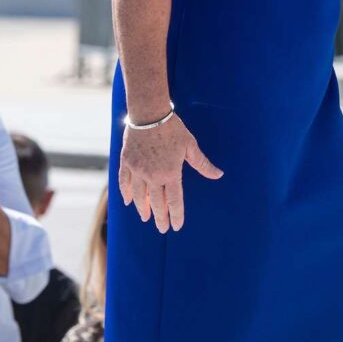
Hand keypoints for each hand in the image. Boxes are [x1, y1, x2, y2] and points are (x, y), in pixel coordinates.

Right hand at [118, 111, 222, 233]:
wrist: (149, 113)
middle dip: (160, 217)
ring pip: (139, 196)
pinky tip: (128, 201)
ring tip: (145, 217)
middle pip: (156, 203)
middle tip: (161, 228)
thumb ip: (202, 164)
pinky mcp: (127, 162)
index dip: (176, 216)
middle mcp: (153, 175)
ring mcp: (138, 170)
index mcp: (171, 173)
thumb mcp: (190, 146)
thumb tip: (218, 174)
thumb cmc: (173, 128)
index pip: (174, 201)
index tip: (176, 227)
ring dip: (143, 208)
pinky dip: (126, 193)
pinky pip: (124, 182)